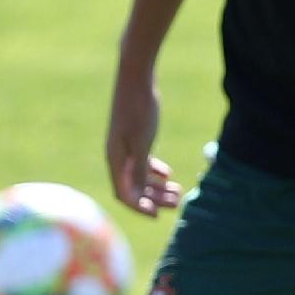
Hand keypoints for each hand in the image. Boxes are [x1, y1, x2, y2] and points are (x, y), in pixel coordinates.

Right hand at [106, 74, 181, 218]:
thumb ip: (140, 168)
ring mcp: (125, 148)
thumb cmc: (138, 108)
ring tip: (178, 192)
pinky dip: (155, 171)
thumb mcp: (141, 141)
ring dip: (157, 187)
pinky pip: (143, 162)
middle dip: (154, 199)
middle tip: (177, 203)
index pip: (124, 194)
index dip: (139, 207)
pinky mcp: (135, 138)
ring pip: (141, 176)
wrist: (136, 78)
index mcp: (115, 160)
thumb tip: (139, 195)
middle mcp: (118, 157)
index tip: (157, 216)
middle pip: (135, 188)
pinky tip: (169, 174)